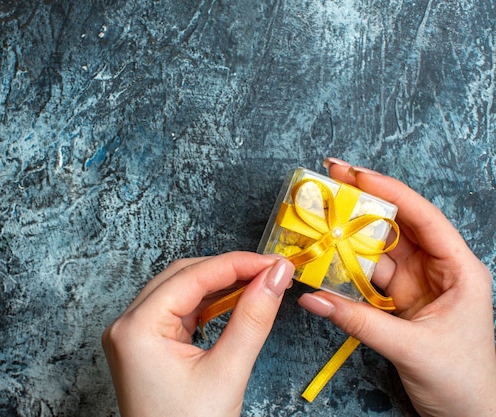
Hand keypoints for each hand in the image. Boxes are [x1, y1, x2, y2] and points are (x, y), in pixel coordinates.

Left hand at [102, 252, 293, 416]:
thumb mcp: (227, 372)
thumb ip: (252, 319)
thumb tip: (275, 277)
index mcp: (136, 329)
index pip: (193, 277)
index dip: (238, 264)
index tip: (274, 262)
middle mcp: (127, 325)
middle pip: (182, 276)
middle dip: (228, 271)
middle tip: (269, 271)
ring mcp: (133, 335)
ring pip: (180, 290)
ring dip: (218, 285)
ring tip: (257, 283)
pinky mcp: (144, 345)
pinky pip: (177, 310)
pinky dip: (206, 303)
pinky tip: (232, 301)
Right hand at [298, 158, 495, 416]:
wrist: (469, 416)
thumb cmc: (463, 382)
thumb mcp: (412, 349)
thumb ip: (358, 321)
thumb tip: (311, 299)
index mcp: (459, 268)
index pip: (422, 216)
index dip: (387, 191)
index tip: (353, 173)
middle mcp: (436, 268)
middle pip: (395, 226)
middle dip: (361, 204)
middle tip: (327, 184)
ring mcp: (415, 284)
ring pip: (376, 250)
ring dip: (346, 237)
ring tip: (317, 219)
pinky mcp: (397, 301)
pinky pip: (365, 277)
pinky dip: (343, 268)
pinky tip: (323, 257)